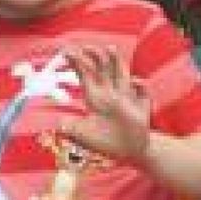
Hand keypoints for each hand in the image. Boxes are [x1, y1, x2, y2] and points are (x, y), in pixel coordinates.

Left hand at [62, 45, 150, 160]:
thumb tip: (58, 124)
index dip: (76, 63)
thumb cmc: (106, 142)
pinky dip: (139, 85)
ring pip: (121, 73)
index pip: (85, 75)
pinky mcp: (140, 104)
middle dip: (94, 56)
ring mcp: (126, 97)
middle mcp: (110, 93)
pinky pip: (142, 90)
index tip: (67, 51)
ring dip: (116, 61)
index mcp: (95, 98)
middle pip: (102, 68)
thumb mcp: (85, 135)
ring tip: (110, 48)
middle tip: (86, 47)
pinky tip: (134, 82)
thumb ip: (72, 128)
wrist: (129, 152)